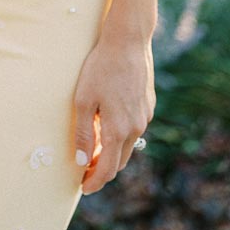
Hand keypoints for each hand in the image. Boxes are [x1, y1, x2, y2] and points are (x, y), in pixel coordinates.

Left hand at [73, 31, 153, 194]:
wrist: (127, 42)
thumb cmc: (100, 68)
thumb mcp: (83, 100)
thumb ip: (83, 134)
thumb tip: (81, 162)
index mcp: (118, 129)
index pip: (107, 169)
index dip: (94, 181)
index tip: (83, 188)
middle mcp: (136, 127)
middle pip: (119, 161)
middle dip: (102, 169)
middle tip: (84, 171)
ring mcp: (145, 116)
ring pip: (128, 145)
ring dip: (112, 152)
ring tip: (93, 149)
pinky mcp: (148, 105)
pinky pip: (134, 129)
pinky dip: (120, 136)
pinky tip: (107, 125)